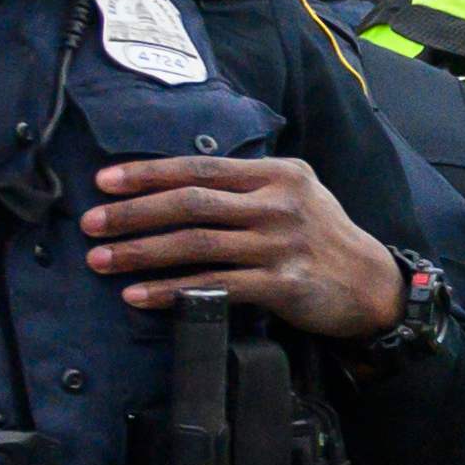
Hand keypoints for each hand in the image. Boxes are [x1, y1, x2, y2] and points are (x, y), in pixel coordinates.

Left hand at [84, 155, 406, 339]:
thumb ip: (248, 185)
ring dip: (141, 252)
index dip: (147, 174)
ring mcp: (281, 245)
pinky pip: (215, 286)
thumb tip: (177, 183)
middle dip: (133, 213)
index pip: (200, 167)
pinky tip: (140, 296)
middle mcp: (279, 205)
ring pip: (196, 244)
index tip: (103, 182)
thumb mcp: (297, 194)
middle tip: (91, 225)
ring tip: (101, 261)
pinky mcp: (282, 284)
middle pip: (191, 204)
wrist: (374, 285)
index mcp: (278, 175)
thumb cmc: (324, 238)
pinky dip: (171, 291)